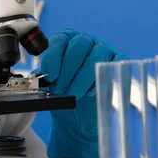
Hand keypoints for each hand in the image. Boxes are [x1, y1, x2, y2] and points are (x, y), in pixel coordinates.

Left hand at [32, 29, 126, 157]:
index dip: (53, 57)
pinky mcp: (119, 62)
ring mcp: (104, 50)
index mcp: (65, 41)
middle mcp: (85, 41)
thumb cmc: (64, 95)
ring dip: (82, 77)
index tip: (49, 75)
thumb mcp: (50, 85)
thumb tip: (37, 77)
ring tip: (74, 93)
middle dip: (67, 69)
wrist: (79, 117)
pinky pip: (114, 64)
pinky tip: (91, 92)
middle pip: (78, 45)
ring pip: (97, 54)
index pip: (59, 40)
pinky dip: (101, 79)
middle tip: (60, 89)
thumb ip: (44, 78)